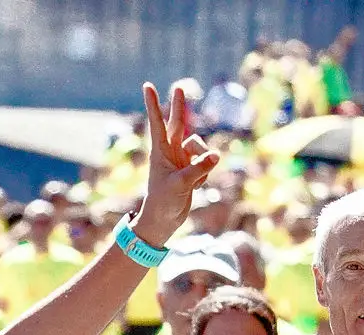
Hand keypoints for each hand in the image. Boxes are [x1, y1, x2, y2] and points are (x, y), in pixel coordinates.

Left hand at [133, 83, 219, 244]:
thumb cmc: (164, 202)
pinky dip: (205, 175)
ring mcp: (182, 159)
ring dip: (203, 161)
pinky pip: (206, 164)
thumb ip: (199, 168)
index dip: (153, 104)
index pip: (157, 123)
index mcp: (160, 152)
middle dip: (180, 107)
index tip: (147, 86)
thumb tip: (216, 156)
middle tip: (179, 87)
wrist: (164, 220)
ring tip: (196, 179)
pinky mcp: (192, 169)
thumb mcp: (181, 184)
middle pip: (178, 124)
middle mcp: (171, 152)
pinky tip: (195, 187)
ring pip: (201, 148)